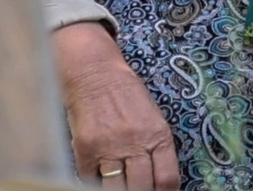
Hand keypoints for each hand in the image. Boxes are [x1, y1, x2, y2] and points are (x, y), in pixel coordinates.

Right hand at [53, 22, 180, 190]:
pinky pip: (90, 180)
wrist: (95, 73)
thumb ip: (157, 148)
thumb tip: (160, 181)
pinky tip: (100, 176)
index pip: (167, 179)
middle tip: (139, 188)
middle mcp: (134, 142)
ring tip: (120, 185)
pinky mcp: (85, 150)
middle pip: (142, 188)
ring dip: (119, 190)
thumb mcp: (153, 117)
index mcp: (157, 135)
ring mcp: (108, 148)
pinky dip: (95, 182)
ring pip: (116, 190)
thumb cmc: (127, 95)